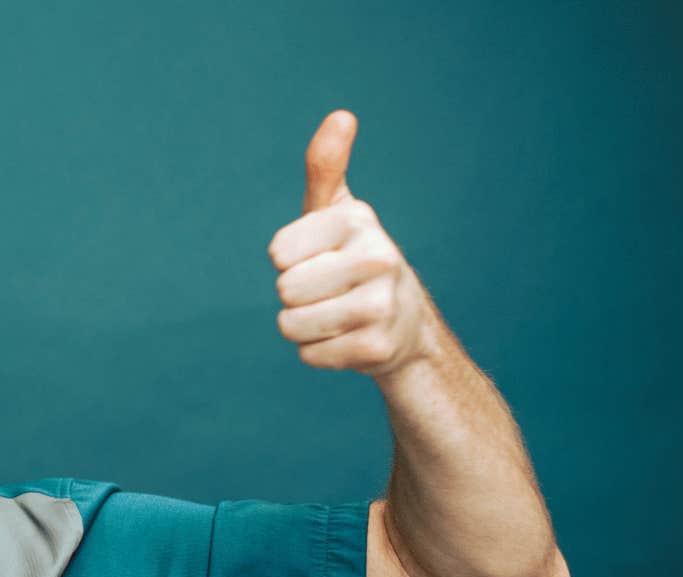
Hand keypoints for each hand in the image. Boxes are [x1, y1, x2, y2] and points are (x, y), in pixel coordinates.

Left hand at [268, 110, 435, 378]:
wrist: (403, 323)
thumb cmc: (353, 259)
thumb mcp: (336, 212)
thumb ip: (326, 168)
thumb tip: (341, 115)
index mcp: (359, 222)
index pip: (278, 253)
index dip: (289, 260)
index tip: (319, 257)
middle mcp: (378, 259)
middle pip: (284, 290)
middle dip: (295, 296)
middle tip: (328, 290)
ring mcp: (379, 307)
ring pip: (291, 325)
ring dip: (303, 325)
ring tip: (335, 314)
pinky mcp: (374, 349)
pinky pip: (308, 355)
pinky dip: (319, 351)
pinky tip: (347, 338)